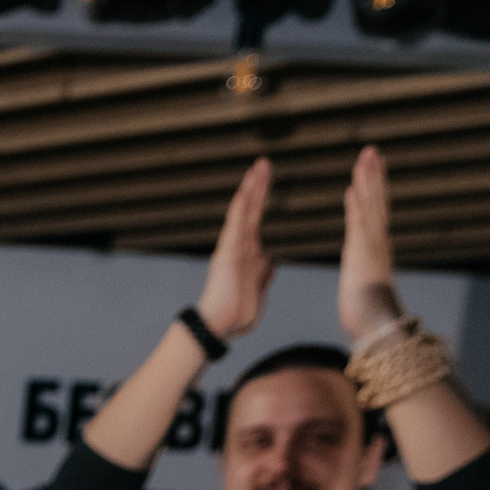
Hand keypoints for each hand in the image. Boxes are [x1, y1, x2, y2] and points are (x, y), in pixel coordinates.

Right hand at [195, 157, 275, 341]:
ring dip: (251, 188)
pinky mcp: (227, 253)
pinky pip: (235, 226)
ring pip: (243, 212)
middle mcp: (239, 247)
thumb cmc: (235, 317)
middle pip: (251, 210)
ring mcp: (232, 248)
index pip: (258, 221)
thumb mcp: (259, 294)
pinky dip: (240, 208)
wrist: (218, 327)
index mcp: (249, 256)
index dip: (264, 201)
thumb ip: (265, 276)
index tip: (269, 183)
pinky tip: (245, 190)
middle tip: (265, 163)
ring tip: (259, 166)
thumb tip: (272, 261)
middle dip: (259, 186)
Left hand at [339, 144, 403, 340]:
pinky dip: (357, 206)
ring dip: (368, 181)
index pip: (372, 210)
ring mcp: (371, 246)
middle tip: (370, 150)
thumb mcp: (360, 283)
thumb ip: (361, 270)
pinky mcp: (362, 254)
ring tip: (365, 157)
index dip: (371, 188)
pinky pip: (359, 224)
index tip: (368, 168)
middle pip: (376, 201)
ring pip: (371, 206)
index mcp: (371, 247)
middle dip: (373, 175)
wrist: (376, 324)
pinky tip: (352, 188)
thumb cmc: (366, 311)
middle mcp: (375, 241)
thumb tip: (360, 269)